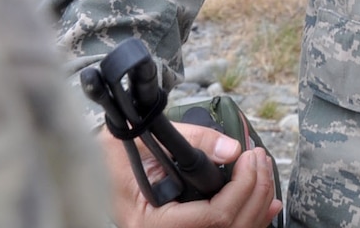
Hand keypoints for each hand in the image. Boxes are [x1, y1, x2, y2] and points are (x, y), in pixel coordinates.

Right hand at [99, 120, 281, 227]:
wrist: (93, 167)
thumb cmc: (114, 155)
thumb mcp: (144, 140)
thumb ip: (192, 141)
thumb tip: (232, 149)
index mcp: (152, 222)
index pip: (213, 218)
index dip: (241, 188)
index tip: (250, 158)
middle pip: (230, 227)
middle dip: (255, 190)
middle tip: (261, 158)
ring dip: (257, 202)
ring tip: (264, 170)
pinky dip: (252, 217)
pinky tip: (266, 202)